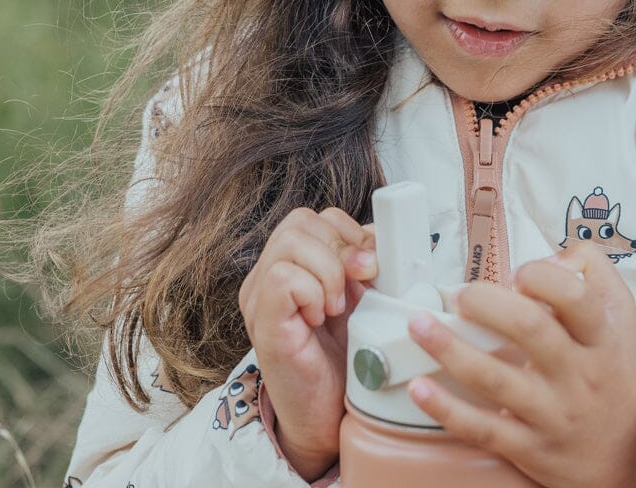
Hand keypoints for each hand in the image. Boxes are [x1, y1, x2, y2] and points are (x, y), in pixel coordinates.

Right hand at [237, 207, 378, 480]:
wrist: (328, 417)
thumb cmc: (343, 359)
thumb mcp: (361, 298)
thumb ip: (364, 265)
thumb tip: (376, 241)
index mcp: (291, 264)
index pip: (318, 217)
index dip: (351, 234)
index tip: (369, 269)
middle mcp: (267, 275)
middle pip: (302, 220)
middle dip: (341, 249)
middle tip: (353, 289)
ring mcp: (259, 298)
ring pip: (292, 241)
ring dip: (329, 271)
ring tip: (335, 308)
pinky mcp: (262, 321)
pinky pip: (283, 277)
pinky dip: (314, 292)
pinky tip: (320, 319)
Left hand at [404, 243, 635, 487]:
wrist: (627, 453)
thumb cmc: (611, 366)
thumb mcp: (620, 312)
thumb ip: (590, 267)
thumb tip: (546, 258)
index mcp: (602, 336)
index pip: (574, 297)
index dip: (539, 276)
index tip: (517, 274)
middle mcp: (579, 374)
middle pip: (530, 330)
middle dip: (486, 303)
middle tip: (462, 295)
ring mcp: (552, 414)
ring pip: (495, 379)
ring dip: (449, 348)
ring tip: (418, 324)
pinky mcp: (529, 448)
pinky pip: (481, 428)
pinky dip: (446, 408)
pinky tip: (419, 386)